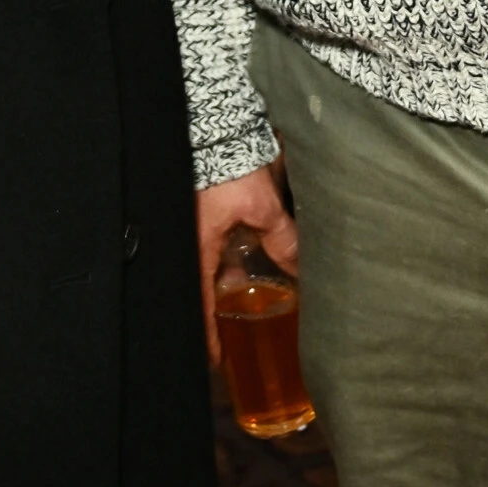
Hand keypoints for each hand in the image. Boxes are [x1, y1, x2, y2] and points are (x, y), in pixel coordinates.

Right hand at [195, 162, 298, 363]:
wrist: (213, 125)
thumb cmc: (229, 166)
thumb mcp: (262, 208)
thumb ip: (282, 240)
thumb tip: (299, 271)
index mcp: (197, 247)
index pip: (199, 303)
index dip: (207, 333)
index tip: (213, 360)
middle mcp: (188, 240)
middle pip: (200, 285)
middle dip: (217, 306)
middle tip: (234, 326)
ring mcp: (189, 224)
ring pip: (206, 262)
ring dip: (224, 276)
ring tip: (247, 287)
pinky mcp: (194, 207)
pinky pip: (207, 242)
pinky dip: (223, 252)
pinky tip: (241, 252)